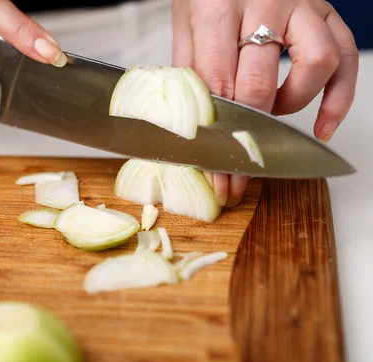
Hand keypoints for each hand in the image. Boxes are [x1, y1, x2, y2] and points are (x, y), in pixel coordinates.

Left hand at [172, 0, 358, 206]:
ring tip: (273, 119)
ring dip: (293, 105)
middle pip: (260, 83)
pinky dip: (340, 97)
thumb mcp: (184, 27)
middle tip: (241, 170)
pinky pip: (345, 55)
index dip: (217, 138)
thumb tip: (193, 131)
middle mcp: (263, 2)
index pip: (218, 85)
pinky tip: (324, 125)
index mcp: (216, 9)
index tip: (218, 175)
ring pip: (317, 63)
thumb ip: (190, 73)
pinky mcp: (326, 11)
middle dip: (249, 139)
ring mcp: (302, 4)